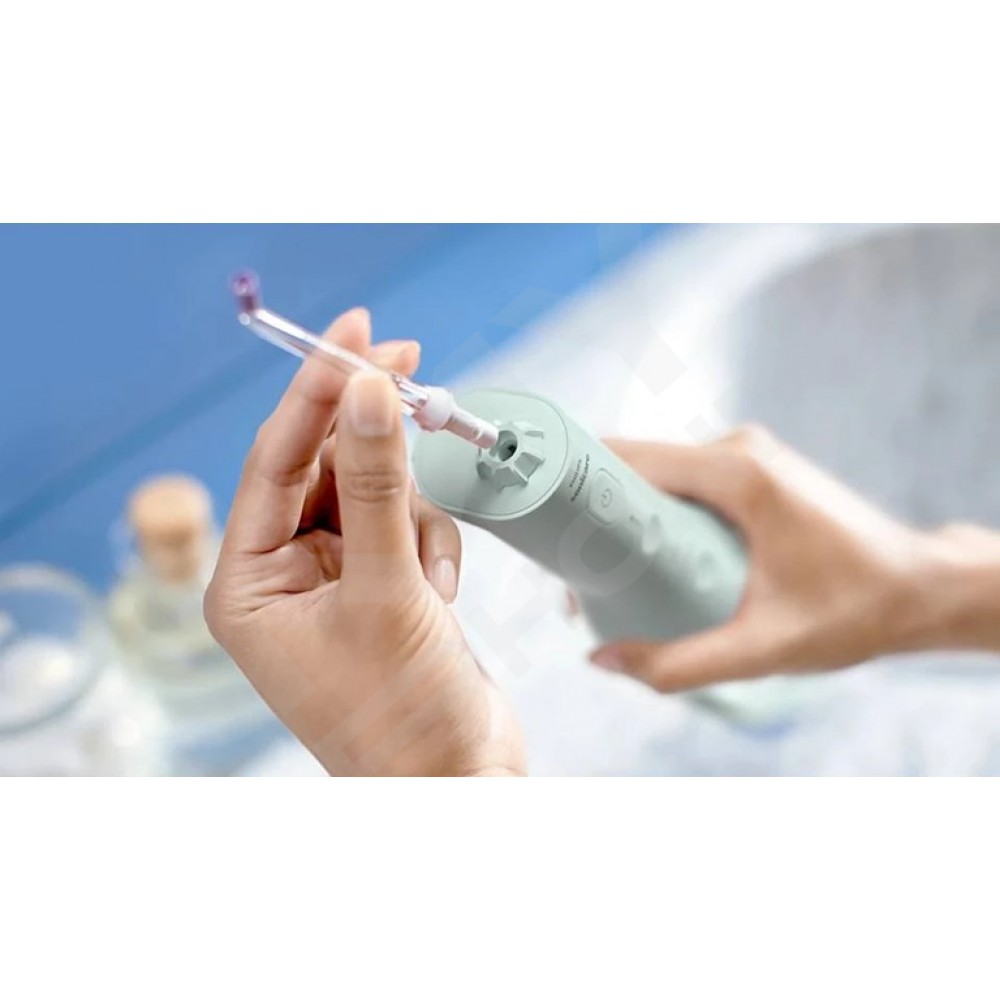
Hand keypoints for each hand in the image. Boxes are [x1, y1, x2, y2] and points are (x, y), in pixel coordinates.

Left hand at [204, 309, 523, 775]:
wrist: (460, 782)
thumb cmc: (403, 712)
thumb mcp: (387, 588)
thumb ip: (376, 484)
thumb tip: (369, 389)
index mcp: (247, 583)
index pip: (275, 460)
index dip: (316, 390)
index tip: (356, 333)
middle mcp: (281, 577)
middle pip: (326, 466)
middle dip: (374, 439)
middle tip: (414, 366)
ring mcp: (333, 581)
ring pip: (375, 493)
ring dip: (412, 515)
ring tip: (428, 579)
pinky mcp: (381, 587)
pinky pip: (406, 527)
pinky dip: (431, 549)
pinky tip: (441, 601)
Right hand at [589, 426, 999, 691]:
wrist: (922, 588)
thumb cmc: (856, 610)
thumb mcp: (764, 647)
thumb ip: (680, 661)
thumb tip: (603, 658)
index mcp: (738, 473)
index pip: (629, 458)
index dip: (576, 483)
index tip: (540, 519)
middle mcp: (738, 451)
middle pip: (636, 464)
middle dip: (594, 508)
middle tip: (567, 566)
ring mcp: (745, 458)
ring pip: (658, 473)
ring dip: (624, 513)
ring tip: (599, 571)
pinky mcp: (752, 473)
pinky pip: (683, 483)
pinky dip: (655, 511)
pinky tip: (645, 558)